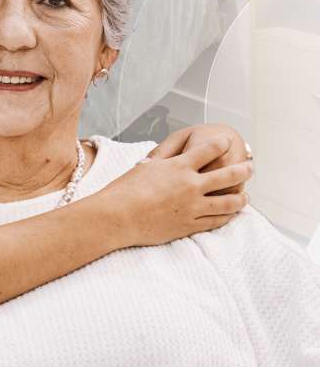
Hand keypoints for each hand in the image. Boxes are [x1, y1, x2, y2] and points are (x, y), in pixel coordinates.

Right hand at [102, 135, 251, 247]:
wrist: (117, 216)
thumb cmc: (123, 191)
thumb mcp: (143, 168)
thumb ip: (158, 164)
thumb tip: (160, 160)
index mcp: (178, 166)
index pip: (208, 150)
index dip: (221, 144)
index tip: (228, 141)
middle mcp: (190, 185)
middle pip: (227, 174)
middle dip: (243, 169)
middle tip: (250, 167)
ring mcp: (192, 206)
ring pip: (228, 202)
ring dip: (241, 198)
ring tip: (246, 196)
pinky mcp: (189, 225)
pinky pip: (216, 221)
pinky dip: (227, 217)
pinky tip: (231, 215)